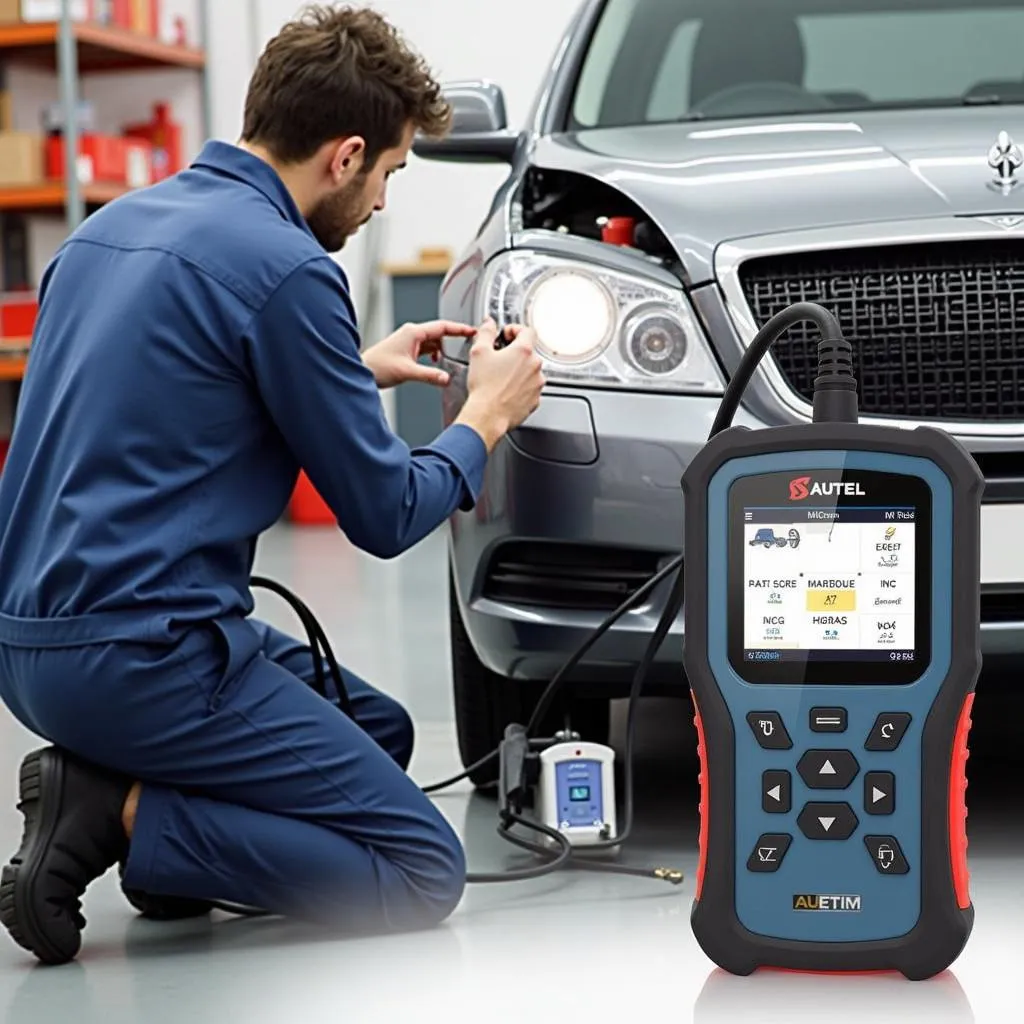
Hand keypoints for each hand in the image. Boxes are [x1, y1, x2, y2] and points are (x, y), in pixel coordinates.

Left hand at [362, 320, 476, 388]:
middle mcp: (411, 334)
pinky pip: (426, 348)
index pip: (442, 327)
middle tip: (467, 344)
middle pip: (439, 333)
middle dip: (454, 339)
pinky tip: (436, 363)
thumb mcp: (407, 372)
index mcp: (413, 333)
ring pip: (433, 342)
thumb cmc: (378, 366)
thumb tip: (446, 378)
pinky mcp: (406, 350)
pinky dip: (434, 354)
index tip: (472, 330)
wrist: (362, 371)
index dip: (459, 329)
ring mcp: (408, 341)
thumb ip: (429, 376)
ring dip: (443, 349)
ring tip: (454, 356)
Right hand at [456, 320, 545, 449]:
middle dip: (514, 352)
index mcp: (523, 351)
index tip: (507, 334)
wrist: (488, 416)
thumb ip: (486, 332)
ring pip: (530, 371)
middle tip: (499, 358)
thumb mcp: (479, 352)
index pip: (528, 330)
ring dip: (518, 371)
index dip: (516, 330)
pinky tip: (506, 390)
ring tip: (501, 377)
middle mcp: (534, 366)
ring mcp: (537, 384)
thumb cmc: (484, 387)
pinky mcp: (535, 400)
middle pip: (528, 352)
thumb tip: (489, 323)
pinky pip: (530, 388)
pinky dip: (520, 387)